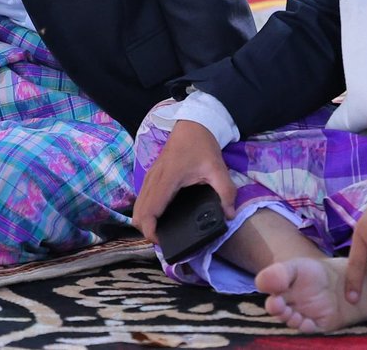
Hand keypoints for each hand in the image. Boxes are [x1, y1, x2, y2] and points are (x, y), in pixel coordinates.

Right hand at [132, 119, 236, 241]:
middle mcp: (153, 180)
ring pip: (137, 207)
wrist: (192, 125)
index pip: (149, 211)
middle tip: (166, 240)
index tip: (165, 242)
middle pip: (137, 214)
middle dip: (147, 231)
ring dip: (145, 222)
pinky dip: (146, 212)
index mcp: (167, 180)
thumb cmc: (202, 146)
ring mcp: (149, 177)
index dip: (151, 232)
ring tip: (164, 231)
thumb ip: (226, 193)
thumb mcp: (218, 169)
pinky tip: (162, 217)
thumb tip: (229, 216)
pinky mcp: (151, 176)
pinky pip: (142, 199)